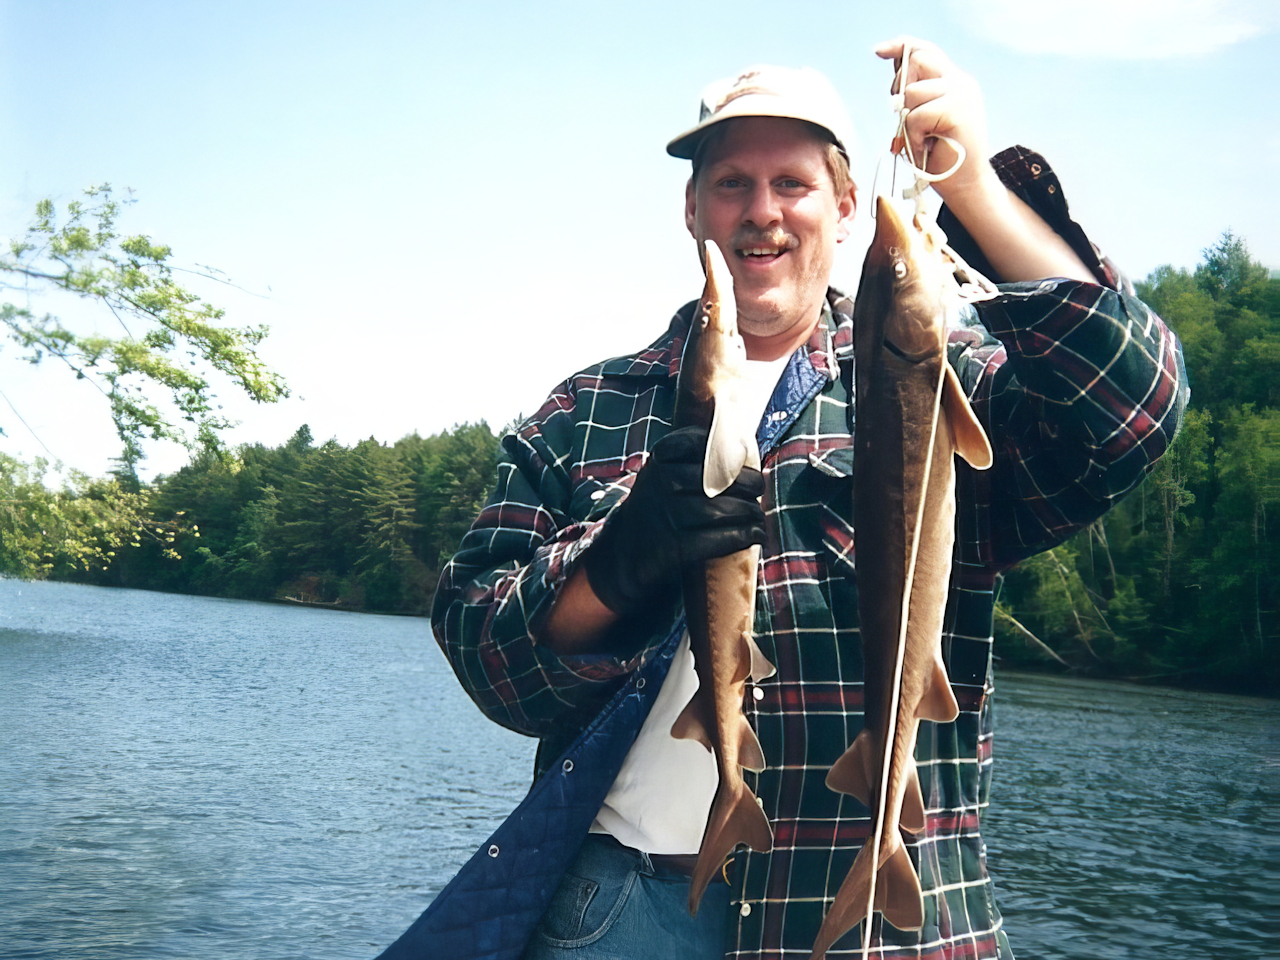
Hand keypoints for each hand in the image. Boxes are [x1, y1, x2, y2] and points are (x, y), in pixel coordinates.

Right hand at [580, 426, 765, 617]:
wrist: (623, 556)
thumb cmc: (658, 510)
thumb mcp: (663, 477)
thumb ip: (692, 461)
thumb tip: (742, 448)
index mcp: (658, 461)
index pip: (694, 441)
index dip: (723, 448)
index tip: (741, 458)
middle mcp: (659, 484)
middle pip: (717, 479)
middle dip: (748, 483)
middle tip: (759, 488)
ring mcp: (665, 516)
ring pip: (720, 510)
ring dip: (750, 513)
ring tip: (759, 516)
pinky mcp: (672, 548)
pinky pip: (718, 539)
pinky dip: (743, 536)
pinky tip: (755, 534)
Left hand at [875, 37, 997, 207]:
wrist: (964, 183)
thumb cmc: (939, 156)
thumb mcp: (921, 121)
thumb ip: (911, 98)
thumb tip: (895, 78)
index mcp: (952, 80)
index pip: (924, 51)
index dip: (900, 46)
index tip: (878, 51)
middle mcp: (959, 81)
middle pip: (918, 59)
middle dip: (900, 86)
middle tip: (905, 116)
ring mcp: (961, 93)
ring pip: (912, 92)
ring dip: (908, 121)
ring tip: (922, 139)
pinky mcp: (958, 109)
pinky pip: (916, 115)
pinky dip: (914, 135)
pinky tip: (926, 147)